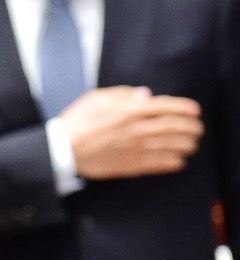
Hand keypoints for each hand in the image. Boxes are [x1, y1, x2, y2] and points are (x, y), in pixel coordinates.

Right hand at [61, 85, 202, 179]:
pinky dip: (174, 162)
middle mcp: (138, 129)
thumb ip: (123, 95)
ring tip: (192, 144)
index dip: (185, 108)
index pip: (167, 107)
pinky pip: (160, 164)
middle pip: (175, 127)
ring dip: (187, 144)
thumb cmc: (77, 122)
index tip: (194, 110)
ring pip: (173, 146)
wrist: (63, 150)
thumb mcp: (96, 99)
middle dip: (191, 127)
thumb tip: (145, 95)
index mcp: (130, 111)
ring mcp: (136, 148)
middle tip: (197, 128)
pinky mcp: (132, 165)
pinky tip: (179, 160)